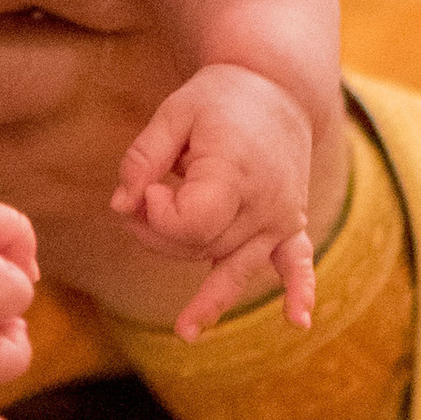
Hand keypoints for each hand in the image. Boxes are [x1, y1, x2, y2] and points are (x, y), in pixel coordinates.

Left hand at [114, 64, 320, 336]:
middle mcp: (261, 201)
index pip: (191, 224)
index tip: (149, 188)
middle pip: (204, 247)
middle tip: (141, 202)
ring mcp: (280, 216)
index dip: (159, 215)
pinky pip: (299, 261)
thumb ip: (142, 159)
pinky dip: (300, 290)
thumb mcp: (171, 114)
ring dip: (209, 298)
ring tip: (186, 331)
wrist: (276, 88)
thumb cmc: (217, 100)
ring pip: (233, 265)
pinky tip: (299, 321)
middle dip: (161, 235)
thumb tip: (120, 205)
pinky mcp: (291, 222)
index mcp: (233, 172)